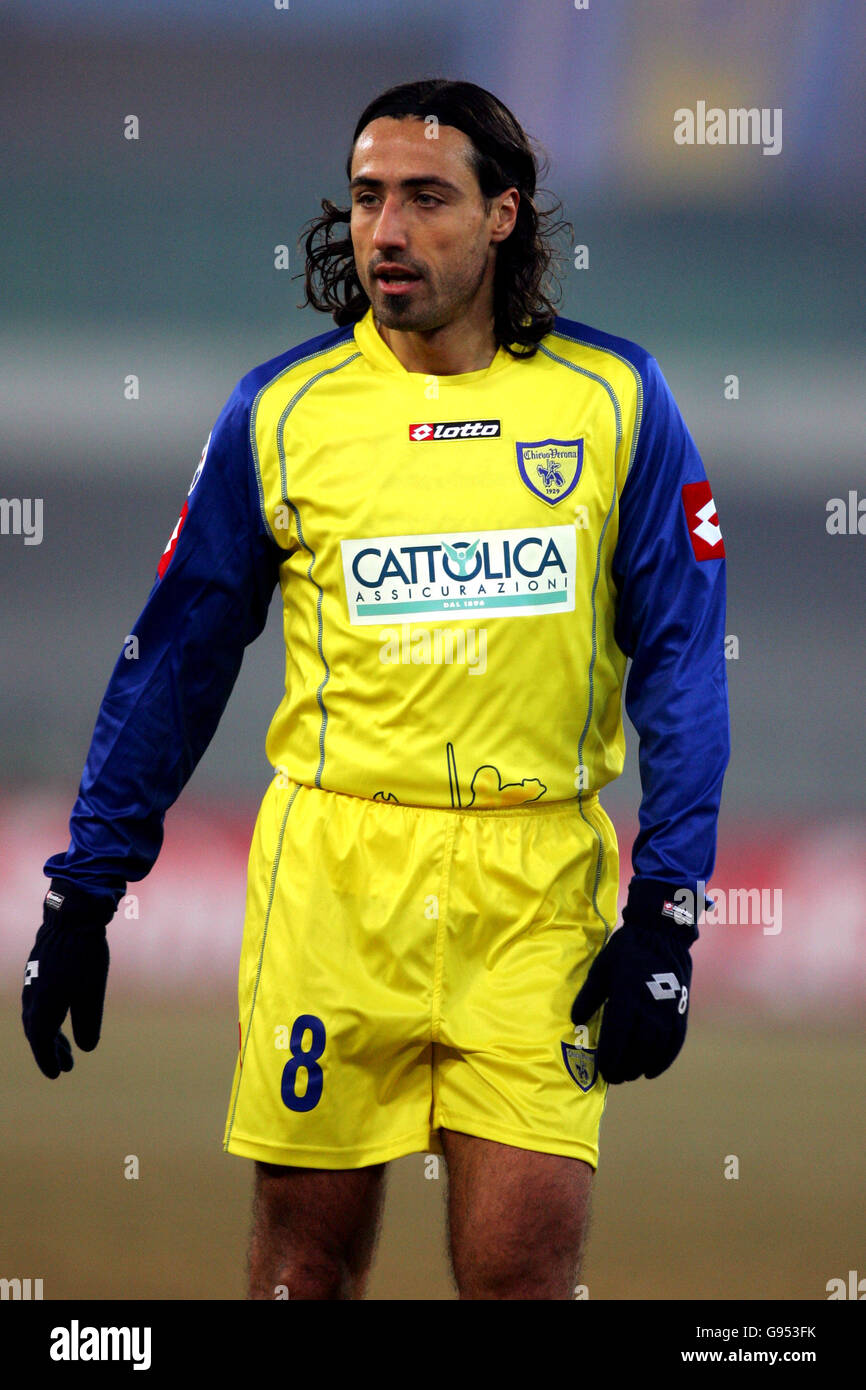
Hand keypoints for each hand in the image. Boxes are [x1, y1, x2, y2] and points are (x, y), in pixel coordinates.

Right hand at [22, 882, 114, 1078]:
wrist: (71, 917)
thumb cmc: (83, 957)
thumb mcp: (91, 993)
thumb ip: (88, 1023)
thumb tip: (86, 1048)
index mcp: (41, 1008)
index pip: (40, 1043)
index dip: (47, 1060)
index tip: (57, 1074)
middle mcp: (32, 997)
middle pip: (37, 1032)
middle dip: (50, 1051)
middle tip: (66, 1067)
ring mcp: (33, 983)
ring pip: (38, 1017)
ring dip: (51, 1035)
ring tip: (69, 1049)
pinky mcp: (38, 970)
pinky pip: (40, 1002)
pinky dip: (50, 1016)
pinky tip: (63, 1015)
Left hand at [571, 878, 699, 1083]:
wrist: (661, 936)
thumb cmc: (626, 952)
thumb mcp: (601, 970)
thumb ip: (588, 997)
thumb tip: (574, 1020)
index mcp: (627, 995)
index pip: (617, 1037)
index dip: (609, 1058)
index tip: (601, 1071)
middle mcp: (650, 1007)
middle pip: (637, 1049)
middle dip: (623, 1067)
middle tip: (612, 1077)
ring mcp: (668, 1011)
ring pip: (655, 1050)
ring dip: (640, 1067)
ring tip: (628, 1075)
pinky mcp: (680, 1012)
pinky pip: (674, 1044)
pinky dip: (663, 1061)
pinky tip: (651, 1071)